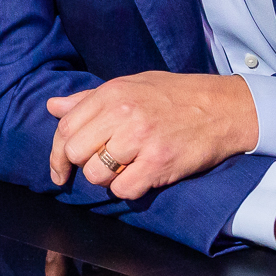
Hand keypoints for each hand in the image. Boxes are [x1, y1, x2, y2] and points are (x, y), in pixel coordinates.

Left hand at [45, 72, 257, 198]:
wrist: (222, 107)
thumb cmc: (173, 96)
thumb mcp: (130, 85)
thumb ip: (89, 99)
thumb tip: (53, 106)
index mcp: (111, 94)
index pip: (65, 128)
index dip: (57, 153)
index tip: (59, 169)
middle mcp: (123, 114)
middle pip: (76, 152)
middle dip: (81, 166)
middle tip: (98, 166)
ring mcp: (141, 140)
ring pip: (97, 175)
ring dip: (105, 179)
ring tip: (124, 168)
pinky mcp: (160, 163)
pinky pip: (124, 190)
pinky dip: (127, 190)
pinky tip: (140, 177)